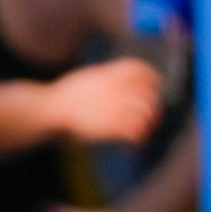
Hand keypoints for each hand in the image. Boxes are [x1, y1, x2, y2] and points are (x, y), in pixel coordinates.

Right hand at [46, 52, 169, 147]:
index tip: (155, 84)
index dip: (152, 77)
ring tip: (147, 130)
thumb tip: (123, 77)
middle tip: (155, 114)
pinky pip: (134, 130)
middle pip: (147, 94)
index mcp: (111, 74)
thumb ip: (108, 75)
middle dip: (155, 105)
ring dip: (150, 122)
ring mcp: (115, 106)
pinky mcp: (111, 124)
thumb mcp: (89, 76)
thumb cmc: (69, 94)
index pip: (140, 70)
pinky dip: (140, 136)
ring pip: (145, 113)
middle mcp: (116, 88)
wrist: (54, 107)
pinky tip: (137, 141)